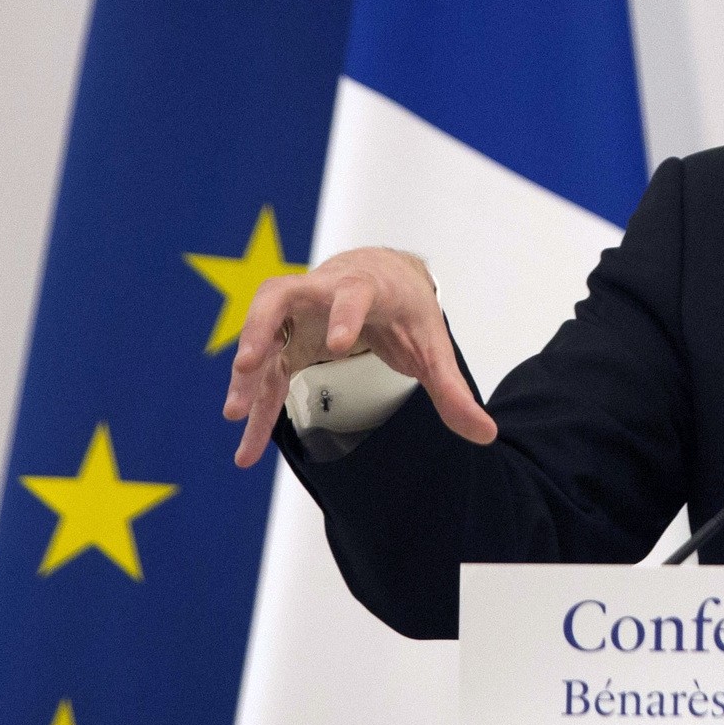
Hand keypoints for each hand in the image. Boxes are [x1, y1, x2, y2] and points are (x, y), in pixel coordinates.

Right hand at [221, 246, 496, 465]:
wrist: (381, 276)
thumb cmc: (406, 307)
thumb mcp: (433, 346)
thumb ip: (453, 390)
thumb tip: (486, 434)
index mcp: (363, 287)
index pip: (351, 293)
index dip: (344, 315)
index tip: (339, 345)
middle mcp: (320, 292)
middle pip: (279, 295)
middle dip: (262, 327)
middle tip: (251, 365)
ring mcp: (297, 314)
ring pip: (261, 333)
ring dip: (247, 373)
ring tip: (237, 415)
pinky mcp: (286, 339)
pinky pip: (265, 372)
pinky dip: (256, 405)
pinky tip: (248, 447)